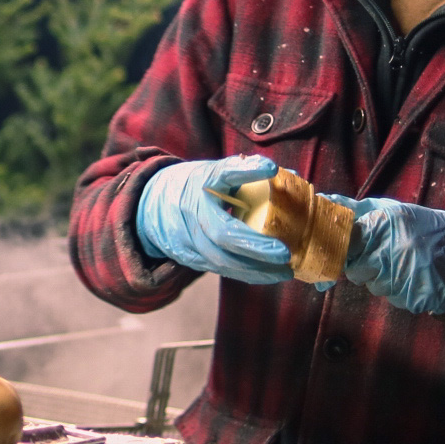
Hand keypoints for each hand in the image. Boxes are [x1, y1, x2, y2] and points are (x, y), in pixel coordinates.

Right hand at [136, 155, 293, 284]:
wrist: (155, 205)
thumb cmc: (196, 188)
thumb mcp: (216, 173)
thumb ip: (248, 174)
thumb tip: (289, 175)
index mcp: (202, 181)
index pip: (224, 173)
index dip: (246, 170)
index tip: (269, 168)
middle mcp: (192, 209)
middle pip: (222, 233)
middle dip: (256, 246)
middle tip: (284, 253)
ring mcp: (188, 237)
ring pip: (222, 260)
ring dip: (256, 269)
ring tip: (285, 271)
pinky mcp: (189, 257)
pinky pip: (220, 268)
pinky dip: (247, 274)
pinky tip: (269, 275)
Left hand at [320, 194, 444, 314]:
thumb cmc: (424, 229)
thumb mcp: (394, 211)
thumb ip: (359, 211)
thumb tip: (324, 202)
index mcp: (385, 225)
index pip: (347, 244)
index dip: (348, 250)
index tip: (354, 251)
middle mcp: (393, 250)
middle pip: (356, 272)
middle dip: (366, 268)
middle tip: (386, 258)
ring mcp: (405, 276)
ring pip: (375, 287)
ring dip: (385, 280)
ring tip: (406, 266)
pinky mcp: (416, 297)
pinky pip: (396, 300)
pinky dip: (403, 292)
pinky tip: (417, 278)